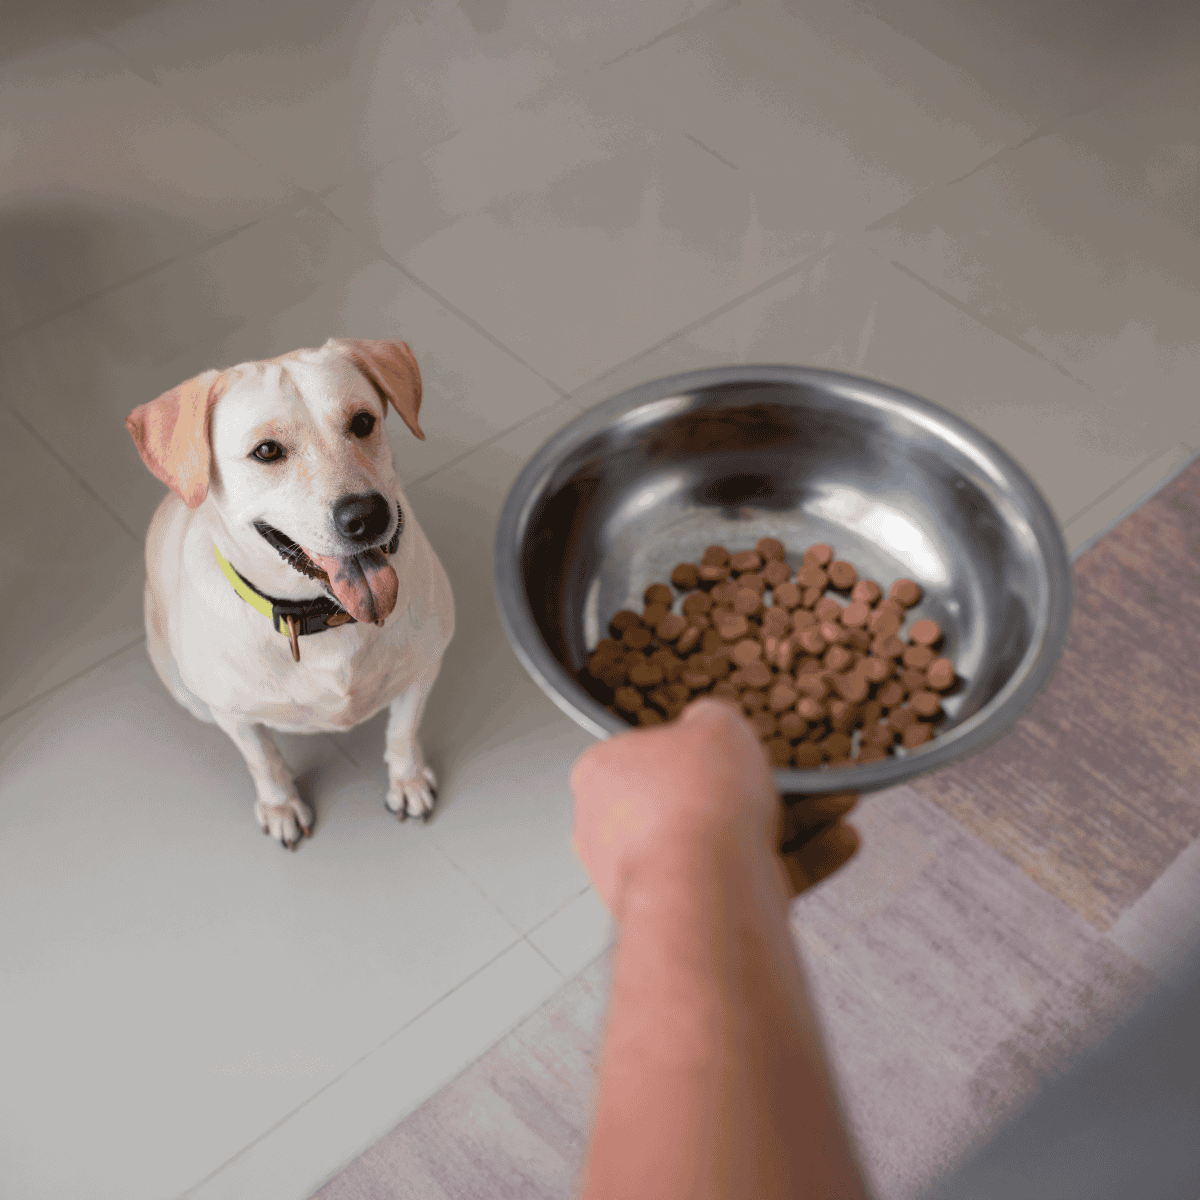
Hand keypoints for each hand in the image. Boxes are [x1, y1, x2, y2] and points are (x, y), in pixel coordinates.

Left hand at [569, 697, 859, 915]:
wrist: (707, 886)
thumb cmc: (695, 798)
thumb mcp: (715, 722)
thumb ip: (713, 719)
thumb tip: (712, 723)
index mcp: (602, 776)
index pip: (647, 753)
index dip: (697, 747)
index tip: (733, 748)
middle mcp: (613, 832)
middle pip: (694, 801)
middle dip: (755, 789)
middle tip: (794, 776)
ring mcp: (652, 879)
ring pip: (729, 842)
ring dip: (792, 822)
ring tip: (835, 803)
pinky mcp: (695, 916)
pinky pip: (750, 881)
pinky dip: (798, 861)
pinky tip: (840, 841)